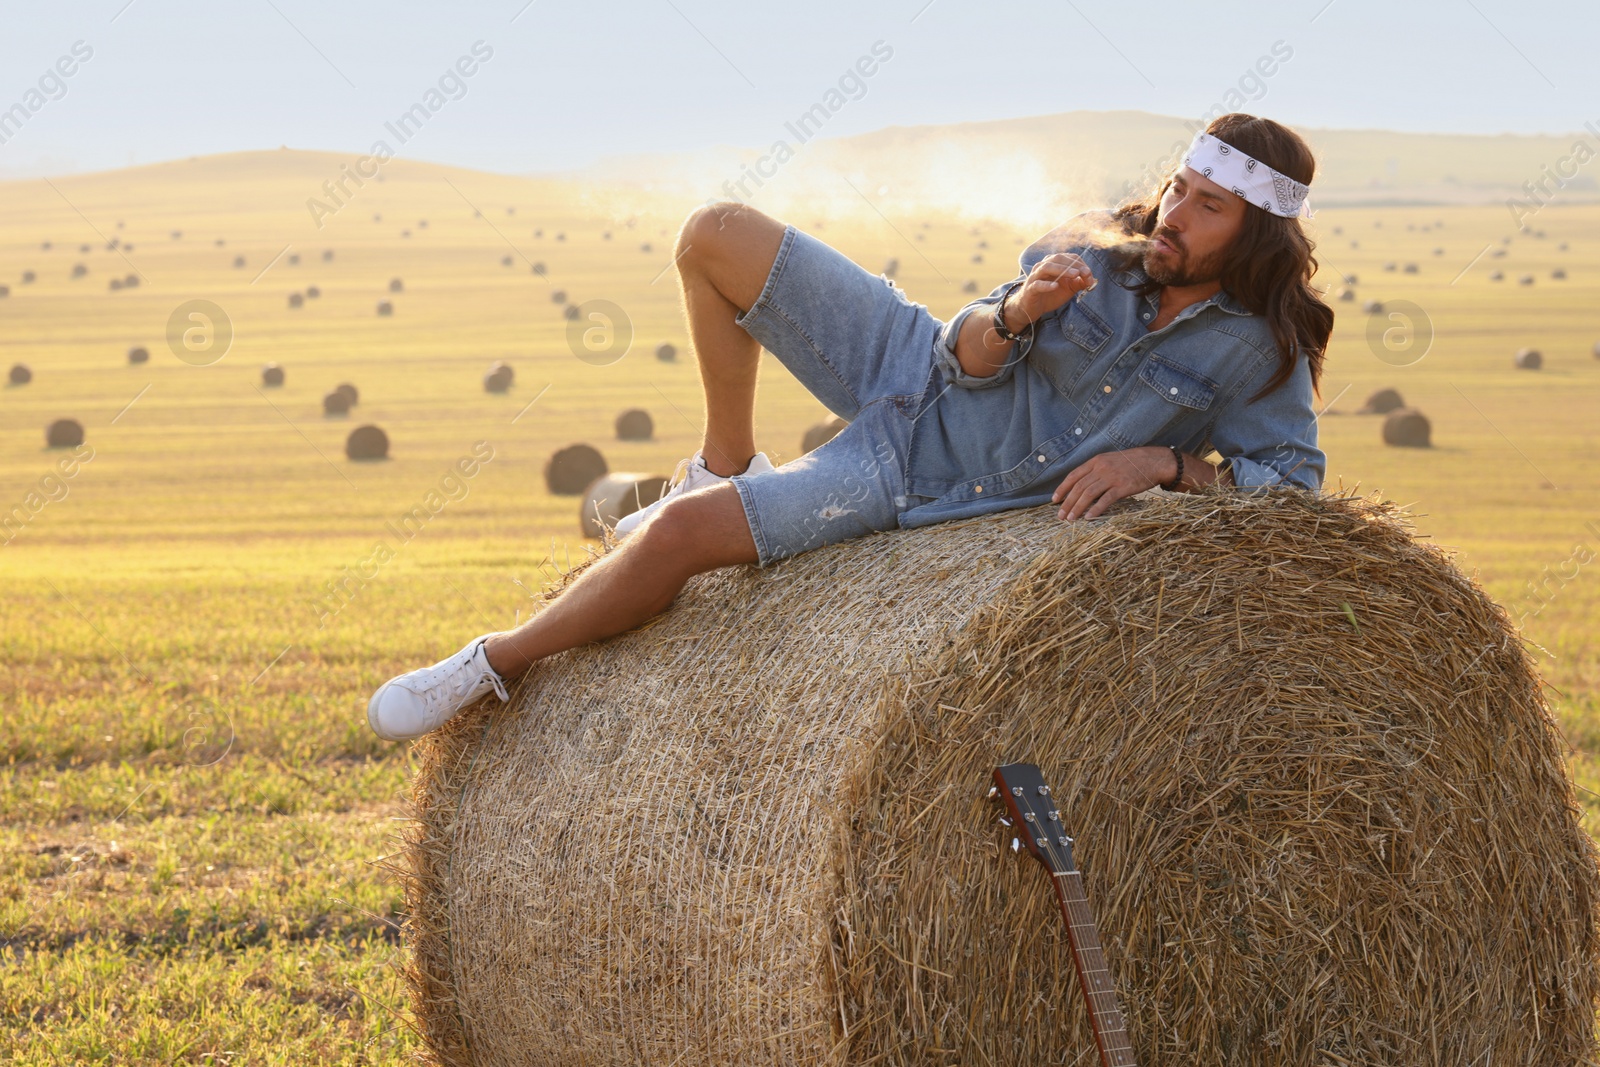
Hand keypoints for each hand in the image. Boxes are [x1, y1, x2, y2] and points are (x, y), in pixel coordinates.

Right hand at [1013, 253, 1096, 323]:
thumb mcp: (1068, 289)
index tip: (1089, 275)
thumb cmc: (1050, 295)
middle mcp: (1043, 266)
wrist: (1031, 309)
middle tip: (1085, 273)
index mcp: (1053, 264)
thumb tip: (1091, 279)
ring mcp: (1035, 277)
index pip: (1069, 258)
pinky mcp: (1030, 289)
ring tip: (1075, 275)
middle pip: (1058, 258)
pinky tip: (1055, 286)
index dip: (1081, 265)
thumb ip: (1079, 283)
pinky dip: (1046, 285)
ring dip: (1062, 270)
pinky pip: (1037, 284)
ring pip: (1047, 267)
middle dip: (1073, 265)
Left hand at [1051, 447, 1173, 520]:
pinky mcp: (1123, 487)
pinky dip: (1095, 509)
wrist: (1153, 461)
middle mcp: (1101, 468)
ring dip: (1077, 508)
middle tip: (1060, 515)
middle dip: (1067, 502)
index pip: (1074, 475)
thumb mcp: (1109, 461)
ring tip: (1070, 519)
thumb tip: (1080, 485)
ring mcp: (1112, 477)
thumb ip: (1095, 470)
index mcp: (1096, 461)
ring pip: (1089, 494)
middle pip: (1079, 487)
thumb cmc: (1130, 463)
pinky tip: (1088, 518)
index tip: (1055, 500)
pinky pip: (1105, 500)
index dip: (1063, 488)